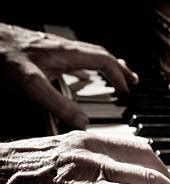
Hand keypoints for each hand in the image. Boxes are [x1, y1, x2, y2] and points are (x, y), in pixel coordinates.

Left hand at [0, 23, 137, 128]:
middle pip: (97, 55)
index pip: (102, 61)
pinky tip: (77, 76)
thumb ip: (59, 105)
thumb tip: (84, 123)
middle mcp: (60, 48)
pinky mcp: (38, 54)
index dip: (118, 75)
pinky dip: (81, 69)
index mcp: (65, 54)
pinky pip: (68, 60)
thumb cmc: (2, 58)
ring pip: (84, 57)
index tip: (127, 90)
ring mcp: (49, 49)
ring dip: (101, 68)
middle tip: (131, 80)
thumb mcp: (32, 87)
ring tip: (111, 77)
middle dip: (117, 69)